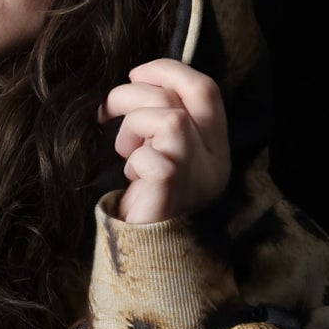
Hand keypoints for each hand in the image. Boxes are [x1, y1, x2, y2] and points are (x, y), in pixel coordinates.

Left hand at [97, 58, 229, 222]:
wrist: (144, 256)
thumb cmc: (146, 204)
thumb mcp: (161, 155)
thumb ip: (163, 123)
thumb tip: (141, 83)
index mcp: (215, 151)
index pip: (206, 90)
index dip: (170, 71)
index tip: (136, 74)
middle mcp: (214, 161)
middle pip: (194, 92)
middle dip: (147, 86)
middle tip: (113, 103)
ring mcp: (196, 175)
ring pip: (169, 117)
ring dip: (134, 126)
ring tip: (125, 152)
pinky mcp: (172, 188)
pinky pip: (148, 154)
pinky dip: (133, 160)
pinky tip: (132, 179)